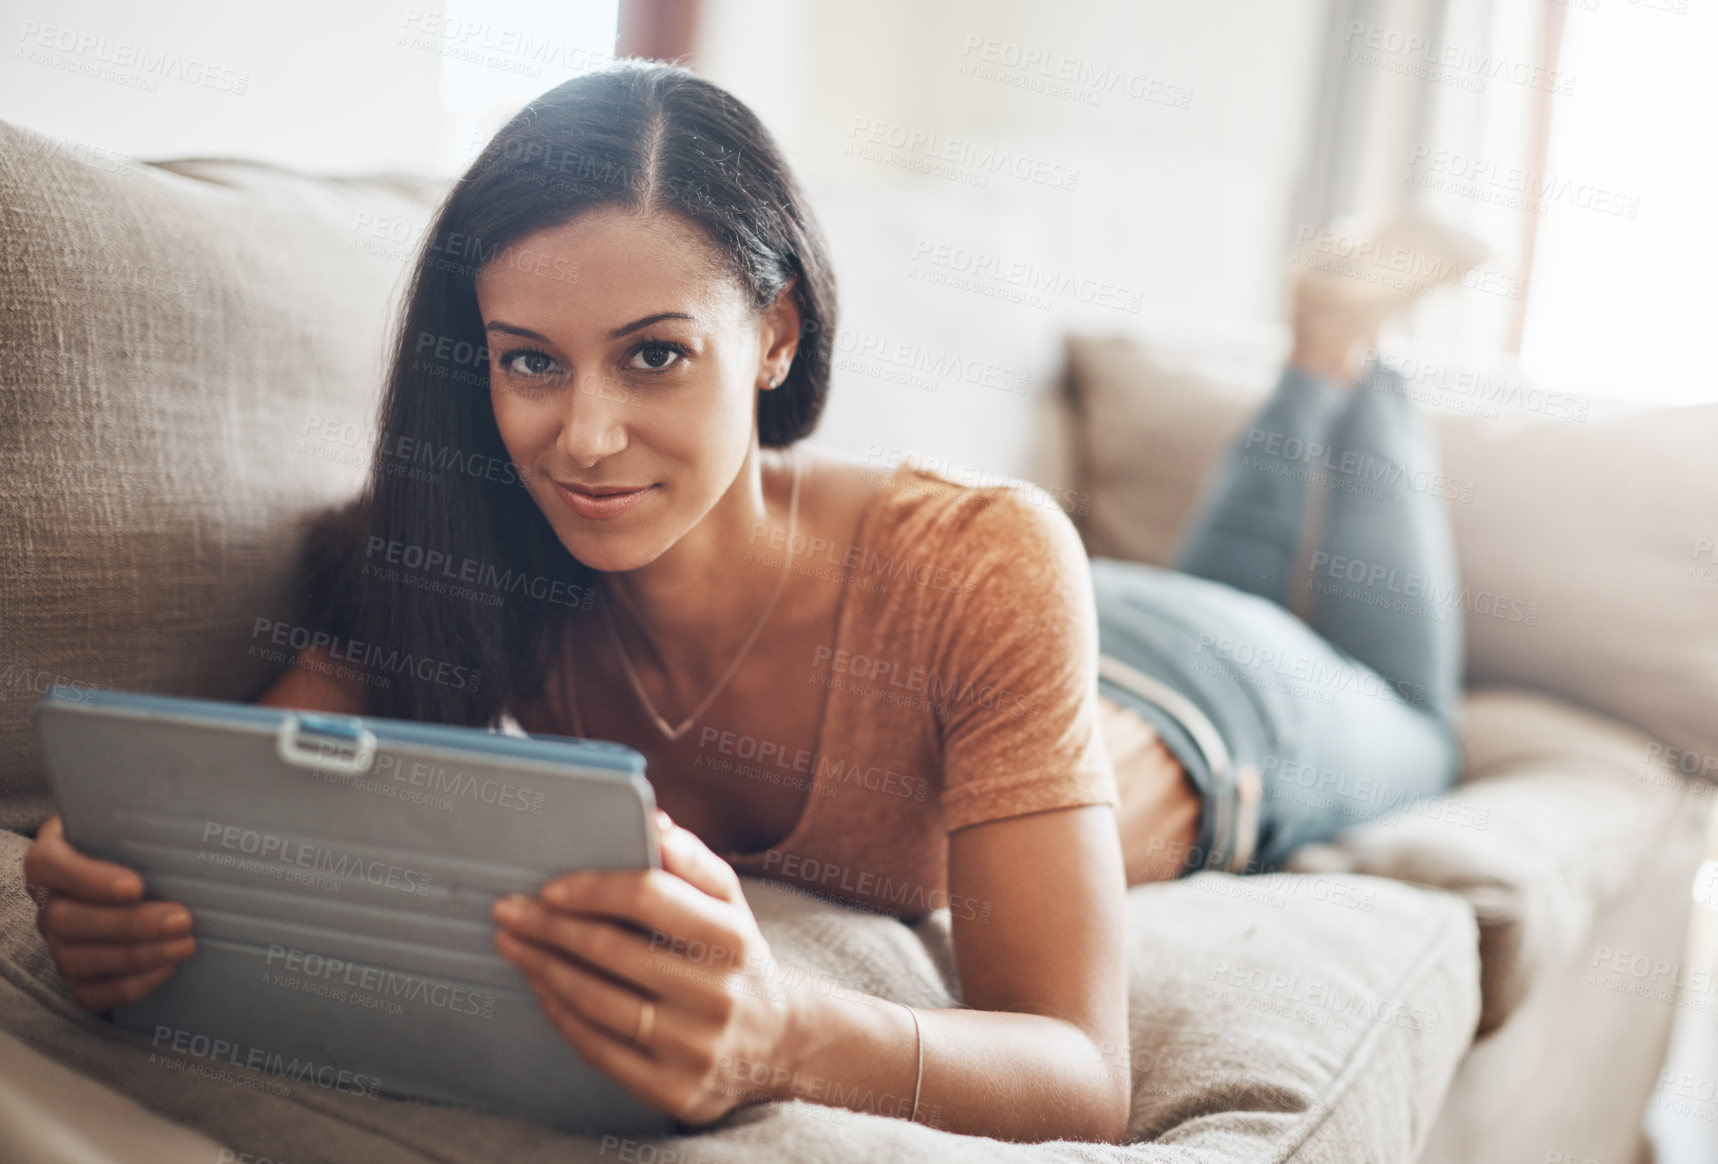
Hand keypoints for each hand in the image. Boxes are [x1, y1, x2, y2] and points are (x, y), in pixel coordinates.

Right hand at [22, 815, 195, 1012]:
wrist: (133, 877)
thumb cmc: (132, 844)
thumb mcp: (131, 823)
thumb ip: (146, 819)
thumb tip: (193, 810)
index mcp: (51, 858)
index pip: (50, 866)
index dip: (89, 879)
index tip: (136, 885)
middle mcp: (48, 904)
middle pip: (68, 920)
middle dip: (129, 924)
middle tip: (182, 919)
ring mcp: (58, 944)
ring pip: (79, 960)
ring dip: (137, 956)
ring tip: (185, 944)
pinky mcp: (76, 976)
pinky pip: (91, 993)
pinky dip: (130, 986)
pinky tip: (167, 969)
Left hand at [491, 810, 797, 1124]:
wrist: (778, 1042)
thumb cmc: (735, 958)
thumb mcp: (730, 904)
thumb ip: (692, 859)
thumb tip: (652, 820)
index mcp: (732, 937)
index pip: (651, 897)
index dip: (593, 888)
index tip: (550, 887)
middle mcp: (717, 994)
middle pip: (613, 950)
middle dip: (549, 927)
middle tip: (507, 911)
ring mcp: (695, 1048)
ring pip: (597, 1002)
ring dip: (542, 968)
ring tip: (513, 946)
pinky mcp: (673, 1091)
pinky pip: (598, 1048)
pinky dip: (560, 1014)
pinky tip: (541, 988)